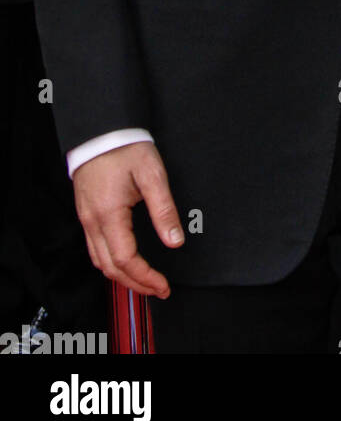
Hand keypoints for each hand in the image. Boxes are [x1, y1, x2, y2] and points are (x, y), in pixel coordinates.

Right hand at [73, 141, 183, 297]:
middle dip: (135, 284)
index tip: (164, 285)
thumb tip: (175, 241)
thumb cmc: (126, 148)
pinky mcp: (86, 213)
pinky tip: (125, 263)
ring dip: (122, 277)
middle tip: (159, 290)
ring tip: (145, 282)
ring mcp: (86, 219)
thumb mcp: (152, 175)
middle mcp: (92, 222)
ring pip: (99, 261)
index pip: (126, 260)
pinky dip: (111, 263)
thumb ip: (164, 210)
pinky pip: (94, 248)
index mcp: (109, 215)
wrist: (101, 130)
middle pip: (110, 268)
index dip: (145, 277)